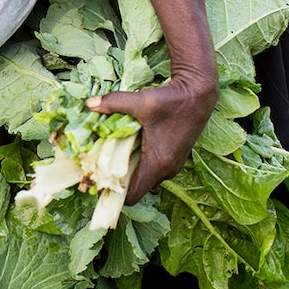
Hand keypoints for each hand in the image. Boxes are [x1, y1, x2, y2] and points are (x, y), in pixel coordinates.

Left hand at [87, 74, 216, 203]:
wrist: (199, 94)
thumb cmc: (172, 100)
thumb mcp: (141, 101)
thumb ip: (114, 103)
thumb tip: (89, 103)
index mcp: (158, 163)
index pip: (132, 194)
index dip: (112, 192)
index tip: (96, 181)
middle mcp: (167, 170)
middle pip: (136, 187)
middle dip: (117, 181)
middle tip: (98, 166)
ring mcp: (173, 165)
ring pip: (144, 178)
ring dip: (128, 171)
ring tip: (111, 157)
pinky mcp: (175, 158)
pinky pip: (152, 170)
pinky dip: (139, 164)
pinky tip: (128, 149)